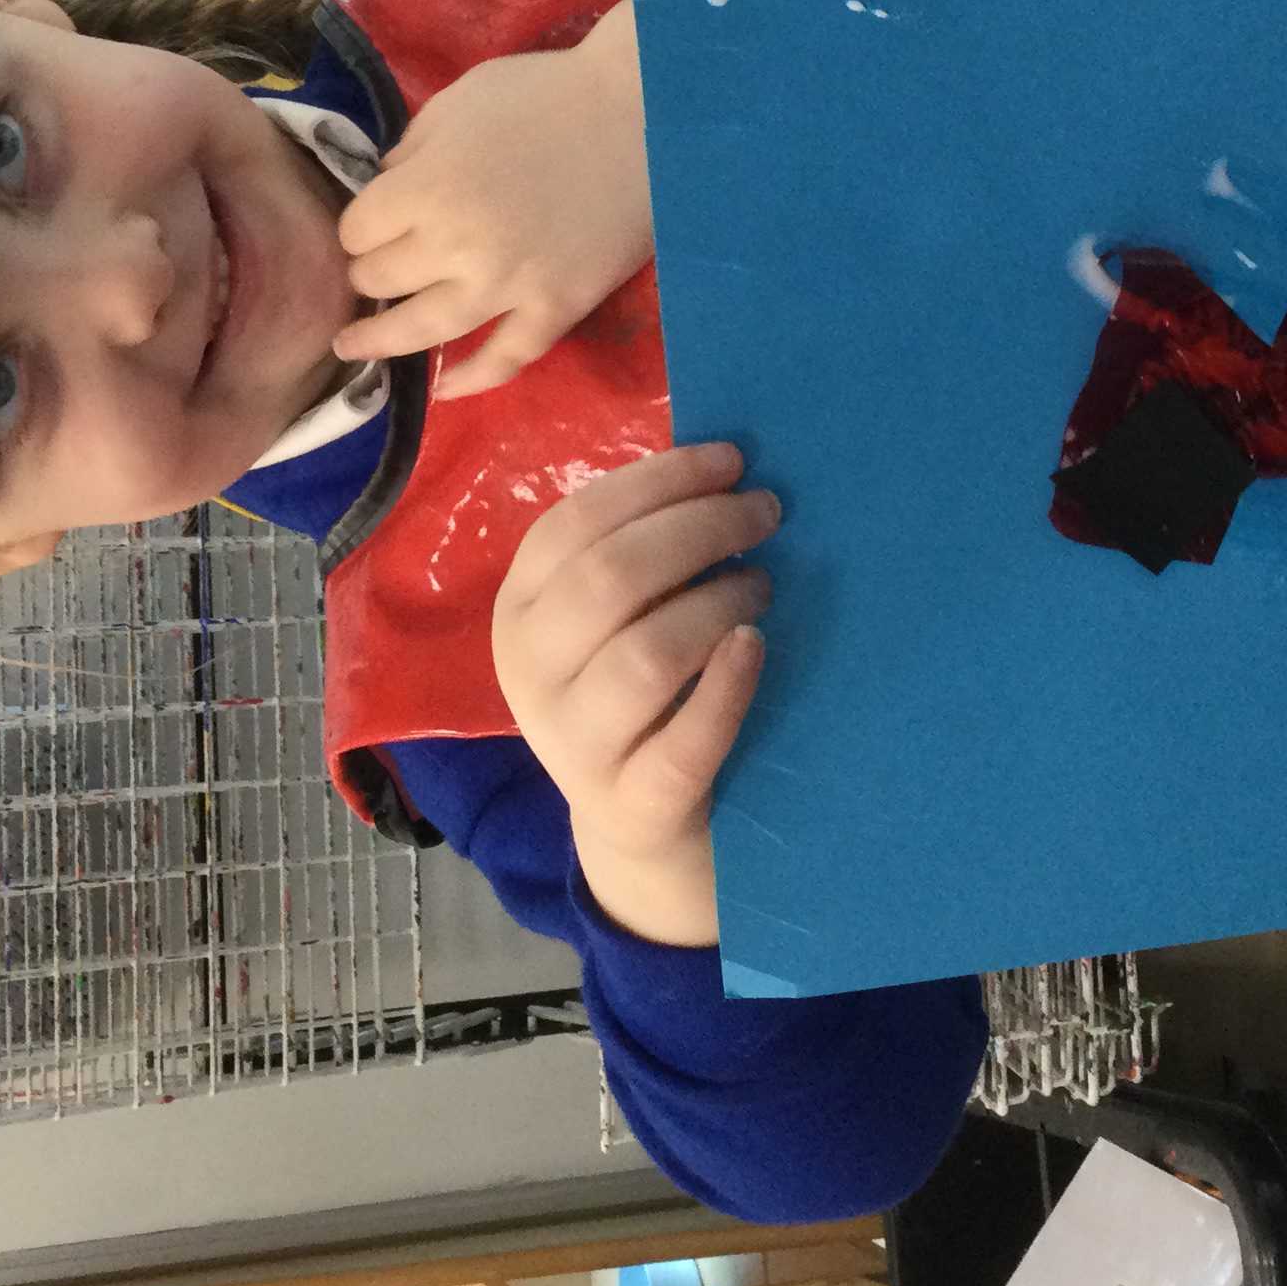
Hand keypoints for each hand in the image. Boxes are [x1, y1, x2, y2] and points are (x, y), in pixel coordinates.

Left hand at [334, 1, 651, 400]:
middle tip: (375, 268)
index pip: (357, 230)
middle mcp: (457, 245)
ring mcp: (508, 285)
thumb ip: (411, 149)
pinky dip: (470, 379)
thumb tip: (386, 186)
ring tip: (354, 349)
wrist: (642, 112)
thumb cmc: (546, 93)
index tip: (371, 224)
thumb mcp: (458, 100)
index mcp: (427, 187)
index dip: (358, 227)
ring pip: (424, 332)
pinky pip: (505, 359)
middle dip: (369, 273)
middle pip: (380, 280)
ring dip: (381, 342)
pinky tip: (442, 388)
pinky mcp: (556, 309)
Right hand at [492, 442, 778, 946]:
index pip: (576, 524)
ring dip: (716, 602)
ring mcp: (572, 744)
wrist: (636, 825)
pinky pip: (684, 739)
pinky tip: (755, 645)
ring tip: (762, 584)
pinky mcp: (630, 802)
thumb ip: (638, 552)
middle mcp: (530, 674)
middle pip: (610, 579)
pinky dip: (726, 685)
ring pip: (645, 655)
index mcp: (519, 610)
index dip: (658, 483)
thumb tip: (719, 468)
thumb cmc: (636, 695)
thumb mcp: (610, 620)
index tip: (731, 460)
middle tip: (767, 513)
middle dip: (699, 529)